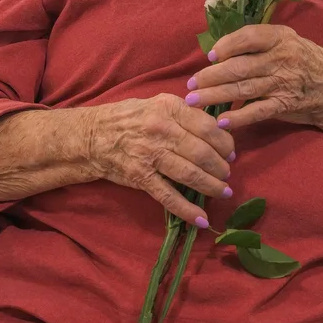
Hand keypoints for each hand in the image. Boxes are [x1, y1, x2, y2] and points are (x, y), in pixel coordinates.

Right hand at [85, 94, 234, 227]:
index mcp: (168, 108)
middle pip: (203, 152)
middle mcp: (161, 130)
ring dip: (212, 186)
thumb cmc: (129, 118)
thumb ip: (185, 113)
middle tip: (227, 174)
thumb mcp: (157, 103)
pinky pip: (168, 196)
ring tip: (223, 191)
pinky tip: (202, 219)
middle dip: (221, 167)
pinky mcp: (140, 177)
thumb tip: (218, 128)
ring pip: (190, 174)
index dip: (225, 143)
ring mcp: (150, 155)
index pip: (208, 127)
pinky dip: (187, 210)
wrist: (92, 136)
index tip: (231, 152)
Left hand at [184, 24, 322, 134]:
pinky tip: (221, 121)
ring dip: (215, 96)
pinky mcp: (285, 105)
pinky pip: (257, 111)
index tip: (209, 56)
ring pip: (243, 89)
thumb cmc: (306, 61)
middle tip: (190, 85)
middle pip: (239, 67)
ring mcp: (283, 83)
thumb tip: (220, 53)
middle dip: (210, 76)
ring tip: (195, 101)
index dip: (226, 46)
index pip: (249, 37)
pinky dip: (238, 117)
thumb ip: (260, 44)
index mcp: (281, 38)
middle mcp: (282, 58)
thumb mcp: (288, 41)